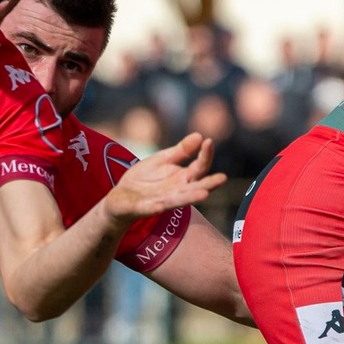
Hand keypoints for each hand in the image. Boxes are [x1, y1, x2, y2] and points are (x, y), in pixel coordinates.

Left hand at [104, 133, 226, 223]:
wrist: (120, 196)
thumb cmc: (145, 178)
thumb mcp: (163, 160)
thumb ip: (181, 150)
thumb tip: (200, 135)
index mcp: (183, 178)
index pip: (200, 167)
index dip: (205, 155)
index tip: (209, 141)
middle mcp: (177, 191)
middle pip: (196, 187)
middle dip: (209, 184)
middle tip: (223, 178)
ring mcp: (163, 201)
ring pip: (180, 200)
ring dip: (192, 197)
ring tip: (205, 193)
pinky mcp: (146, 208)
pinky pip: (156, 207)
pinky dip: (161, 205)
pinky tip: (164, 204)